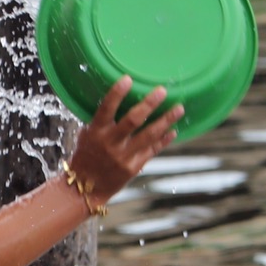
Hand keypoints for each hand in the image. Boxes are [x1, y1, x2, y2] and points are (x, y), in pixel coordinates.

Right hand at [67, 77, 184, 207]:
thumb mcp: (88, 134)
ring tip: (179, 108)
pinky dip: (163, 140)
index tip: (128, 79)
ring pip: (148, 136)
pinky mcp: (133, 167)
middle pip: (133, 120)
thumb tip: (120, 99)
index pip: (106, 109)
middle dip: (149, 104)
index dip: (116, 94)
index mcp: (97, 132)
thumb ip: (102, 120)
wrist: (85, 187)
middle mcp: (111, 143)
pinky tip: (173, 131)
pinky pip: (152, 150)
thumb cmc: (86, 155)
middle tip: (163, 91)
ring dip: (165, 121)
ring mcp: (124, 156)